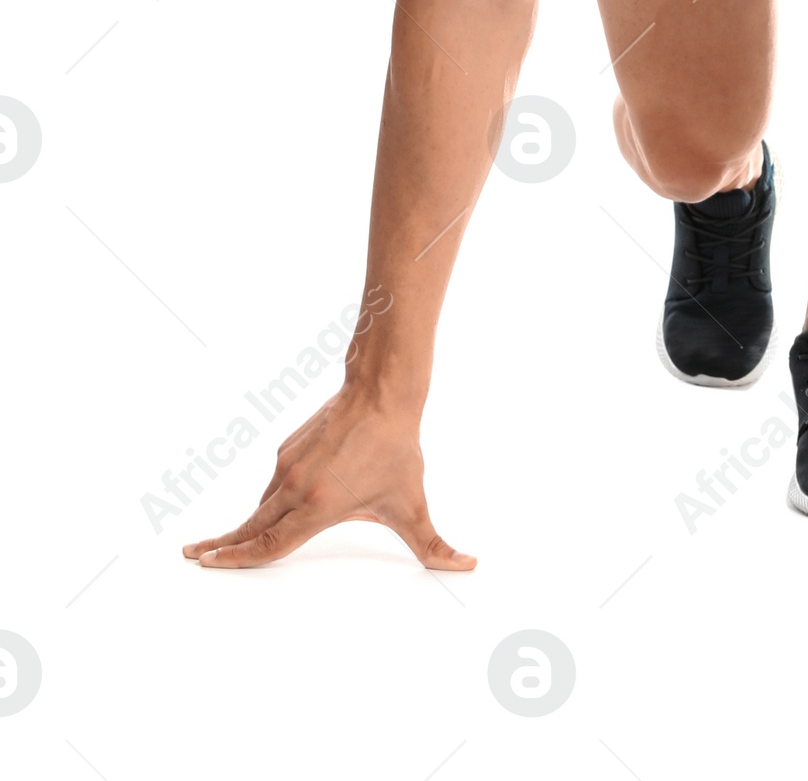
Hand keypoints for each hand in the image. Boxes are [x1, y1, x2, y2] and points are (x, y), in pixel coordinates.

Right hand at [181, 388, 474, 571]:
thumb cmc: (397, 449)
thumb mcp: (412, 504)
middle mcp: (295, 487)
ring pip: (261, 504)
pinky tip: (272, 508)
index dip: (237, 560)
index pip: (268, 544)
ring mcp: (287, 465)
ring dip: (244, 524)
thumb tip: (467, 564)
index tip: (208, 565)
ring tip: (222, 542)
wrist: (382, 392)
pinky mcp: (288, 448)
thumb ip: (434, 544)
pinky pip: (274, 484)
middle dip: (220, 546)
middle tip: (191, 556)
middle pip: (250, 526)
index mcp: (318, 506)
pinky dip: (267, 501)